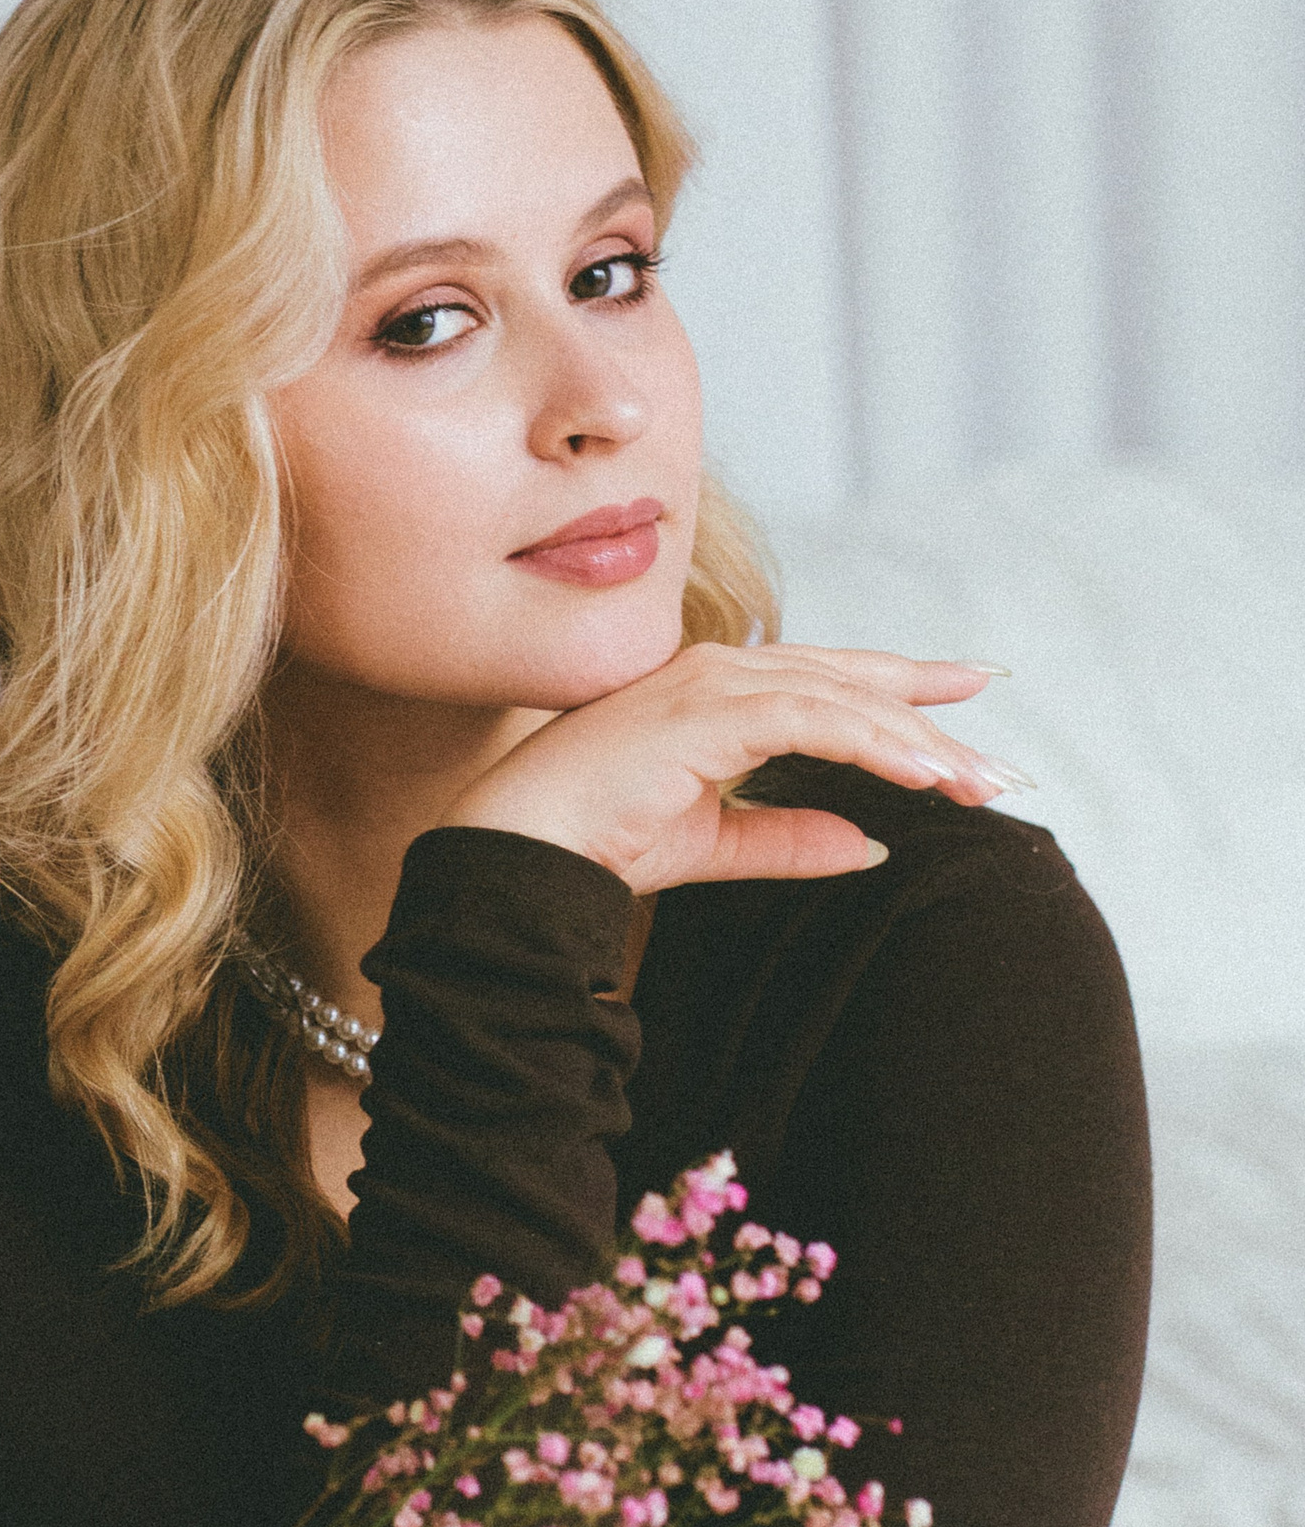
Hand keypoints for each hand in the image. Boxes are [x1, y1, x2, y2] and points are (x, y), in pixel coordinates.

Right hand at [446, 644, 1024, 892]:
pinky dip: (874, 744)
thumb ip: (788, 837)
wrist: (524, 855)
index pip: (830, 679)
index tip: (971, 690)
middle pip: (852, 684)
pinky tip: (924, 778)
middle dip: (933, 721)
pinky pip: (813, 720)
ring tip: (979, 786)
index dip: (904, 684)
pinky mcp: (707, 710)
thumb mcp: (712, 843)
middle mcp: (719, 671)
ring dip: (918, 744)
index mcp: (717, 692)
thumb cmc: (599, 844)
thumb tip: (870, 844)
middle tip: (1003, 767)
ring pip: (844, 700)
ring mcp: (711, 683)